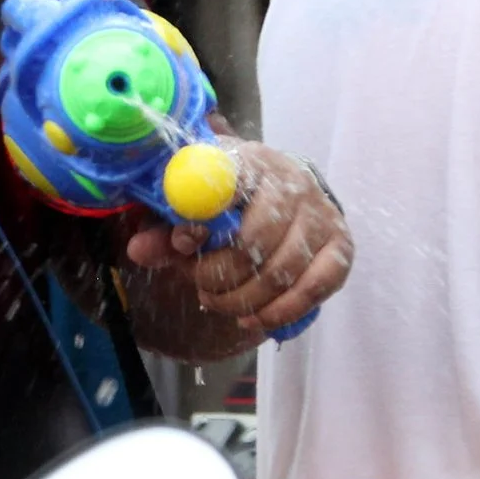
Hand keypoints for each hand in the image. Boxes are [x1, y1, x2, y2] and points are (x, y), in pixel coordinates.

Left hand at [123, 140, 351, 335]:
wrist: (281, 188)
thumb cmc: (225, 195)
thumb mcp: (189, 199)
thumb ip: (163, 225)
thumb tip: (139, 250)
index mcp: (246, 160)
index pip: (225, 187)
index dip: (200, 222)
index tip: (182, 245)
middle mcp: (291, 182)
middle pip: (256, 239)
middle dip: (220, 273)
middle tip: (200, 287)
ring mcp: (321, 214)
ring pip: (283, 268)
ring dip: (245, 297)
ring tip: (217, 301)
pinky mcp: (340, 246)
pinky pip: (316, 286)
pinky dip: (282, 310)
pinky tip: (254, 317)